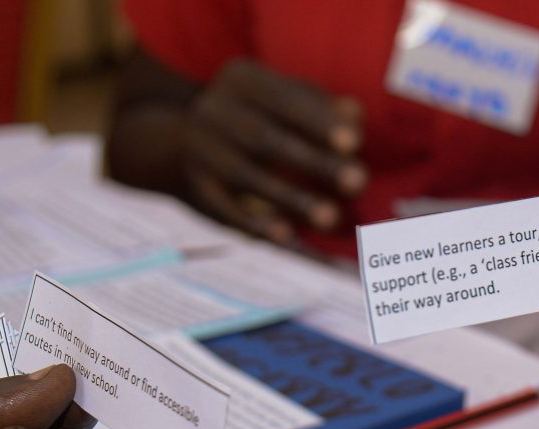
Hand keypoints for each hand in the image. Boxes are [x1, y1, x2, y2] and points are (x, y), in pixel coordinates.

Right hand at [182, 59, 366, 242]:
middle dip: (313, 161)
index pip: (285, 98)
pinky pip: (225, 209)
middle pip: (266, 138)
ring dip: (291, 199)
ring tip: (331, 218)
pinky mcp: (196, 188)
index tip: (355, 142)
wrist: (180, 137)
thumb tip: (355, 115)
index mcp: (243, 81)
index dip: (319, 121)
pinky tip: (287, 236)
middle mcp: (215, 111)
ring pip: (245, 176)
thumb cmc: (256, 114)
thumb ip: (322, 106)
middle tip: (358, 182)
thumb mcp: (282, 99)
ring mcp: (201, 151)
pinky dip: (256, 224)